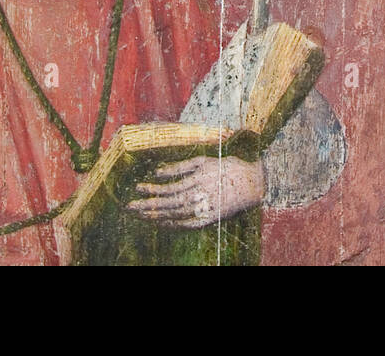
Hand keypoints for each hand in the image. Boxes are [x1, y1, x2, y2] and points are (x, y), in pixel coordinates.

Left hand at [126, 156, 264, 228]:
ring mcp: (205, 209)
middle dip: (148, 204)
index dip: (152, 188)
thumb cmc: (228, 167)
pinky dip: (173, 225)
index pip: (169, 187)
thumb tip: (157, 172)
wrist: (253, 183)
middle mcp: (200, 195)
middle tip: (130, 206)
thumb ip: (181, 166)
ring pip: (176, 214)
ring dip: (156, 215)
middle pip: (168, 203)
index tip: (137, 187)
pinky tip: (161, 223)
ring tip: (140, 214)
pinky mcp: (211, 219)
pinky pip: (188, 225)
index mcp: (198, 179)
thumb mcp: (205, 160)